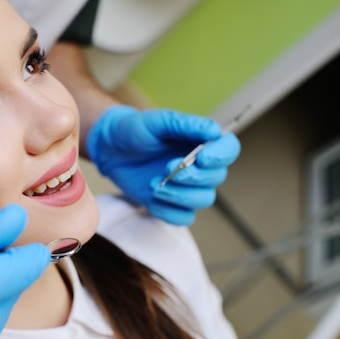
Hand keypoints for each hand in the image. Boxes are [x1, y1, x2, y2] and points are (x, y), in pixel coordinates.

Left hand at [86, 105, 240, 225]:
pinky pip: (183, 218)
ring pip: (203, 200)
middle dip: (192, 176)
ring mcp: (186, 187)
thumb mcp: (158, 121)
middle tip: (166, 167)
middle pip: (216, 179)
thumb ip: (185, 124)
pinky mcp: (171, 204)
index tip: (202, 157)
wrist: (110, 149)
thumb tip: (214, 131)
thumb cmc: (135, 130)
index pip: (228, 151)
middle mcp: (199, 166)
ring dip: (180, 195)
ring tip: (155, 184)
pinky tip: (152, 197)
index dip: (221, 156)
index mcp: (201, 143)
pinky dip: (168, 211)